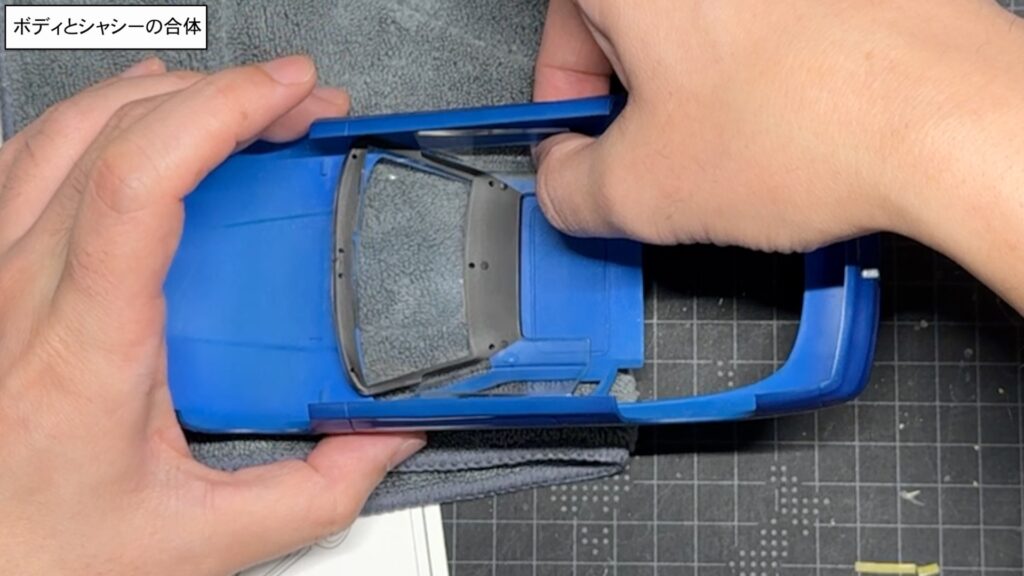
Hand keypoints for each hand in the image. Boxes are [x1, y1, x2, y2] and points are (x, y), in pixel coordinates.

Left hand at [0, 56, 423, 574]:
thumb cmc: (40, 549)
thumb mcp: (200, 540)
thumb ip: (314, 493)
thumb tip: (380, 442)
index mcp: (86, 342)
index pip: (141, 176)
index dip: (223, 110)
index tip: (290, 96)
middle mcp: (25, 287)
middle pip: (113, 128)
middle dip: (222, 91)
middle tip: (296, 103)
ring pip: (64, 125)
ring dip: (161, 93)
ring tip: (234, 100)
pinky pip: (29, 154)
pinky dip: (96, 115)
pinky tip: (137, 119)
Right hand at [533, 1, 1023, 253]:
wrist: (950, 120)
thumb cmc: (812, 126)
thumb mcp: (641, 191)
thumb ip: (567, 188)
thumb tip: (565, 180)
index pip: (558, 29)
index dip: (563, 98)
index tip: (583, 142)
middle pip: (630, 23)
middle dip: (632, 98)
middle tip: (655, 156)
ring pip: (701, 25)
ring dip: (698, 87)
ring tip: (733, 147)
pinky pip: (765, 22)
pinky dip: (760, 69)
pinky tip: (785, 122)